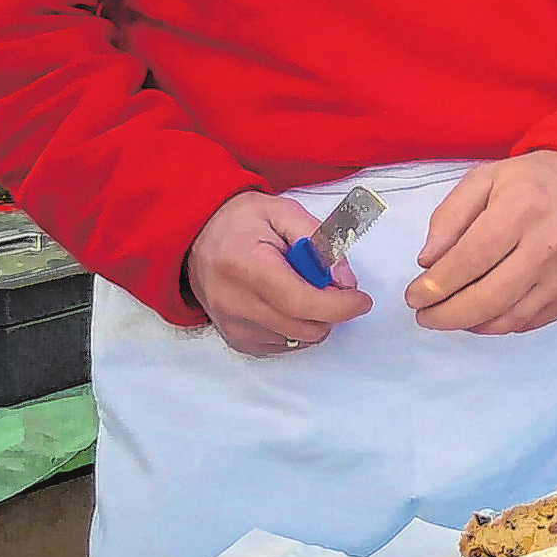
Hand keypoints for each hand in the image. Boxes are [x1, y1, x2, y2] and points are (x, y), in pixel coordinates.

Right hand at [186, 190, 371, 356]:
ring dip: (312, 318)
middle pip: (305, 327)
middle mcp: (236, 303)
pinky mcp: (236, 339)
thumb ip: (319, 241)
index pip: (302, 303)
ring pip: (298, 339)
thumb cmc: (241, 222)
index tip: (361, 299)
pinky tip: (283, 301)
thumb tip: (345, 280)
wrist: (195, 236)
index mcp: (247, 267)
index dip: (340, 306)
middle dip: (330, 310)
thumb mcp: (283, 212)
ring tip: (297, 286)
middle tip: (328, 283)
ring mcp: (234, 326)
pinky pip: (284, 345)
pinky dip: (295, 326)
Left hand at [404, 150, 556, 334]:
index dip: (436, 285)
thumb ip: (449, 218)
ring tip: (448, 316)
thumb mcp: (483, 179)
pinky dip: (497, 324)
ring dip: (469, 324)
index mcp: (521, 208)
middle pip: (488, 297)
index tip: (414, 295)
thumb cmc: (533, 182)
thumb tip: (428, 262)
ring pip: (508, 318)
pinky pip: (528, 322)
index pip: (470, 259)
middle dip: (447, 314)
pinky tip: (480, 315)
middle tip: (424, 315)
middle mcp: (548, 244)